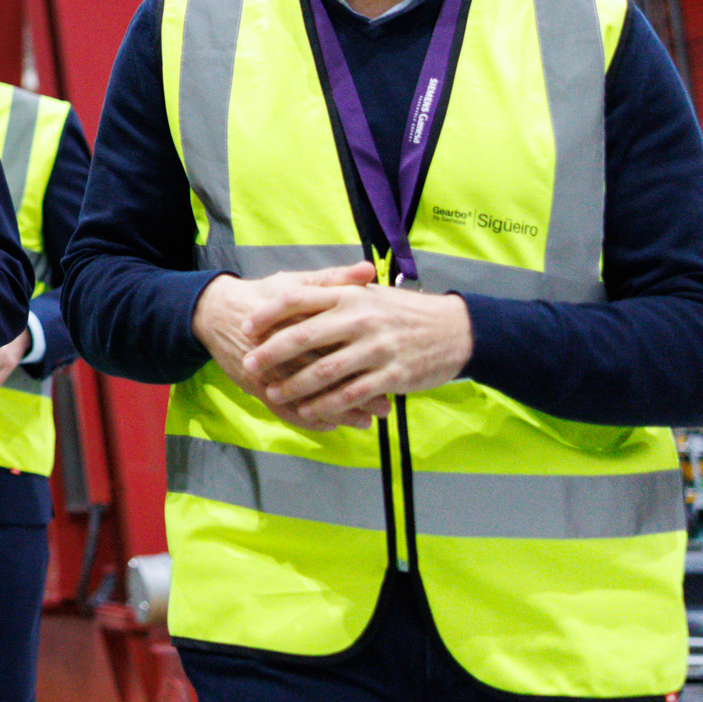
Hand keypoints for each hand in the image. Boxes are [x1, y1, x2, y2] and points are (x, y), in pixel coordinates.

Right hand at [190, 264, 373, 404]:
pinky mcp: (255, 387)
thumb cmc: (262, 295)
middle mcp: (280, 347)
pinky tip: (331, 426)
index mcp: (294, 319)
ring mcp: (266, 371)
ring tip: (366, 421)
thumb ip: (334, 279)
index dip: (361, 359)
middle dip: (355, 393)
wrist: (216, 313)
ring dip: (337, 412)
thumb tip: (369, 270)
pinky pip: (284, 411)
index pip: (332, 342)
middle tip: (384, 406)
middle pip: (322, 374)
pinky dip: (308, 421)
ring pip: (306, 398)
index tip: (387, 372)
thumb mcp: (296, 282)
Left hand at [247, 284, 472, 430]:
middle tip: (248, 365)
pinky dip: (326, 405)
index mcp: (349, 295)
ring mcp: (375, 349)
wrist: (456, 330)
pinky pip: (350, 393)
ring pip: (324, 371)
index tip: (246, 327)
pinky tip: (308, 411)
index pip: (297, 299)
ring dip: (294, 385)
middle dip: (270, 353)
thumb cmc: (405, 311)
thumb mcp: (370, 294)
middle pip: (303, 336)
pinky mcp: (391, 376)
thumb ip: (334, 292)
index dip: (268, 314)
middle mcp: (359, 319)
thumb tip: (291, 290)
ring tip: (273, 394)